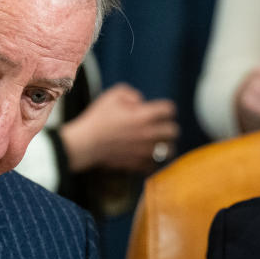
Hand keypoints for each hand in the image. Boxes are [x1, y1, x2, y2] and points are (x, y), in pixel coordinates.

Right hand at [59, 83, 178, 174]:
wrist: (85, 144)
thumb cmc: (97, 119)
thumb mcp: (112, 95)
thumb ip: (131, 93)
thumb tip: (140, 102)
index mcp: (145, 115)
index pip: (169, 110)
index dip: (164, 108)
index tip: (158, 110)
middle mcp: (149, 134)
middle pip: (174, 130)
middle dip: (168, 126)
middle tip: (160, 126)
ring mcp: (145, 151)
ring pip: (169, 150)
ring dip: (165, 145)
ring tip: (158, 143)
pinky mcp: (138, 164)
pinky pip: (155, 164)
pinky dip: (154, 160)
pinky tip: (147, 155)